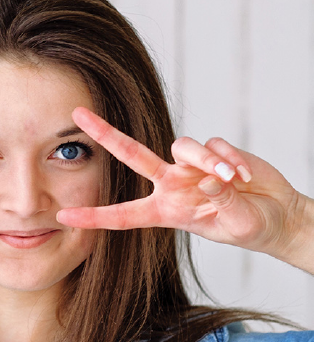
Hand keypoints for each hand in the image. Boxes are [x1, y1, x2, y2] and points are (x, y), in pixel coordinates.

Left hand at [57, 107, 309, 264]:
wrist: (277, 215)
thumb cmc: (251, 227)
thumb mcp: (235, 225)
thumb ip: (221, 203)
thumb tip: (208, 179)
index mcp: (165, 212)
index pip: (123, 215)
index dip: (94, 216)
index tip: (63, 215)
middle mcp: (171, 185)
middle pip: (131, 154)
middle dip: (105, 134)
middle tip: (77, 114)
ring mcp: (190, 165)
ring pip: (182, 146)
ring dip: (208, 160)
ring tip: (234, 181)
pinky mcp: (212, 151)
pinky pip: (212, 146)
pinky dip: (229, 159)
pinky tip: (245, 176)